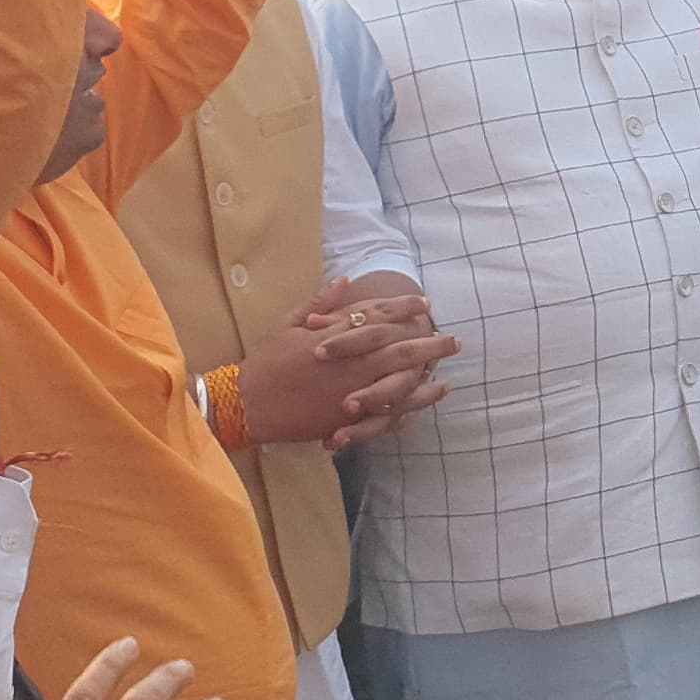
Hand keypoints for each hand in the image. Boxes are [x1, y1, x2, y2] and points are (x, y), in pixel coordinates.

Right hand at [236, 276, 457, 451]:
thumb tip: (345, 279)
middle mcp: (349, 364)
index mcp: (336, 337)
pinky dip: (405, 409)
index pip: (379, 317)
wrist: (245, 404)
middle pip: (399, 350)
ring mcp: (350, 393)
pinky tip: (419, 407)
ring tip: (445, 375)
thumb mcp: (288, 325)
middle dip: (429, 344)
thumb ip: (320, 304)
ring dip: (425, 378)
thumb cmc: (265, 362)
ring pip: (398, 384)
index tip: (426, 304)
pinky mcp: (346, 419)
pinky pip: (384, 415)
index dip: (405, 309)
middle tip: (453, 340)